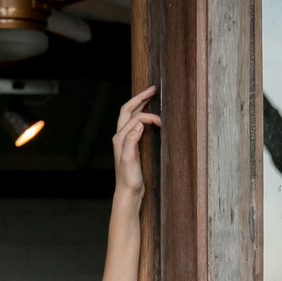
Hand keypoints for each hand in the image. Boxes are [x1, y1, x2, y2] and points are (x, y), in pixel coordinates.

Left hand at [113, 86, 160, 205]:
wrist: (128, 192)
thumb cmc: (128, 179)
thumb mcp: (129, 161)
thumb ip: (131, 141)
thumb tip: (138, 123)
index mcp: (120, 138)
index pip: (134, 117)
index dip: (148, 116)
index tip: (160, 122)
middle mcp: (120, 136)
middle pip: (128, 110)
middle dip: (140, 97)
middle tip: (153, 88)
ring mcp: (125, 140)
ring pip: (131, 115)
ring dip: (140, 104)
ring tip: (151, 95)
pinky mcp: (131, 144)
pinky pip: (135, 123)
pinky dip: (142, 114)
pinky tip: (149, 115)